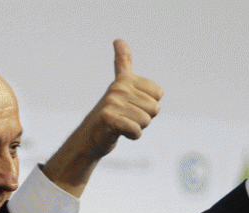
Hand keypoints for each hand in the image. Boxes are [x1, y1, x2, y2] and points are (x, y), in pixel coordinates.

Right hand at [43, 39, 162, 196]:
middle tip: (126, 118)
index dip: (149, 105)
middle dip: (143, 119)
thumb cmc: (111, 113)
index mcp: (125, 80)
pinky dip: (132, 135)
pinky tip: (120, 133)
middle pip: (154, 109)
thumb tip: (118, 40)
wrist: (90, 137)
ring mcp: (112, 103)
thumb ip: (122, 63)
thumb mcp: (119, 86)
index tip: (132, 106)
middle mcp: (119, 88)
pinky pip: (136, 130)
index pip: (158, 94)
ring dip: (137, 128)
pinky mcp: (109, 119)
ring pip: (146, 120)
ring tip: (122, 125)